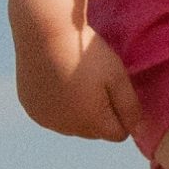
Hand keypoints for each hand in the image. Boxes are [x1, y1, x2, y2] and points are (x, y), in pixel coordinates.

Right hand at [10, 5, 139, 144]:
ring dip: (78, 112)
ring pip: (71, 125)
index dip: (123, 115)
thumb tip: (138, 130)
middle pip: (94, 132)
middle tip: (98, 83)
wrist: (45, 34)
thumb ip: (130, 107)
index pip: (118, 134)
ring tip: (78, 80)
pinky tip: (59, 81)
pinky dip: (58, 105)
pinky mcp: (30, 108)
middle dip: (101, 115)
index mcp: (90, 123)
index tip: (118, 91)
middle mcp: (65, 128)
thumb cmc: (86, 54)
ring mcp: (44, 119)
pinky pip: (51, 115)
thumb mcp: (117, 77)